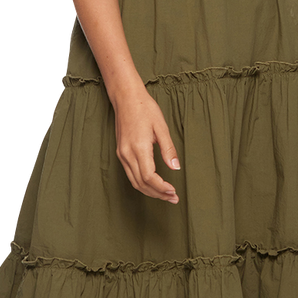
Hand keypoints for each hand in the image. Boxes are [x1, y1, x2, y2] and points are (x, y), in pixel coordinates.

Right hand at [112, 86, 180, 202]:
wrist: (126, 98)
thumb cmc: (145, 109)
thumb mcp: (161, 127)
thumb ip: (168, 149)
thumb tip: (176, 168)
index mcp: (138, 148)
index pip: (149, 177)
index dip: (161, 188)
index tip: (173, 191)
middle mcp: (127, 154)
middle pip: (141, 183)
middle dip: (158, 194)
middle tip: (173, 199)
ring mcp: (122, 154)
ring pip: (135, 182)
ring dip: (150, 191)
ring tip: (165, 195)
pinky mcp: (121, 153)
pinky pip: (131, 174)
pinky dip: (142, 183)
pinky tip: (153, 184)